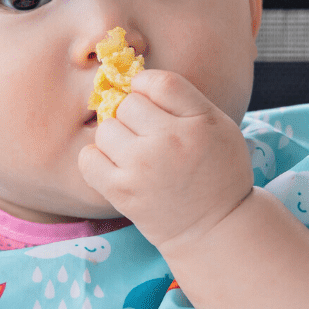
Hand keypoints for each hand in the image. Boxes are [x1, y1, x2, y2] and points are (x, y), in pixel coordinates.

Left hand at [77, 69, 254, 252]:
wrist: (215, 228)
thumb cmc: (218, 172)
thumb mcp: (220, 126)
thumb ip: (184, 100)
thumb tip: (136, 80)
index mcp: (199, 121)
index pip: (157, 82)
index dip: (147, 87)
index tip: (151, 103)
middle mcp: (169, 141)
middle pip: (127, 103)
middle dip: (134, 116)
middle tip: (148, 136)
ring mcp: (142, 167)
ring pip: (106, 128)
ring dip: (115, 138)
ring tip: (133, 154)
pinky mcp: (122, 192)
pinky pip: (88, 158)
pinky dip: (96, 159)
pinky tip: (114, 166)